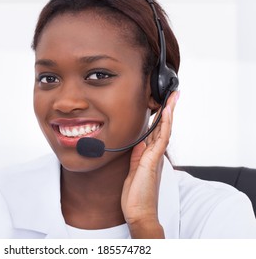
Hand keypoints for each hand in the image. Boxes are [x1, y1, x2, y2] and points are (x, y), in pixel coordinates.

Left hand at [121, 90, 179, 237]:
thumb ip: (137, 155)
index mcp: (149, 155)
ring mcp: (155, 157)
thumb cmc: (137, 194)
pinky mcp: (153, 161)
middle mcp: (155, 154)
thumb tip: (139, 142)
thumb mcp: (133, 170)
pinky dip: (165, 125)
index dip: (160, 117)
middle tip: (173, 95)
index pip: (156, 132)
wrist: (139, 212)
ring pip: (165, 130)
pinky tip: (166, 113)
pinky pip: (160, 139)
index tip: (162, 104)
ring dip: (168, 113)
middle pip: (163, 128)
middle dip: (168, 111)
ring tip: (173, 98)